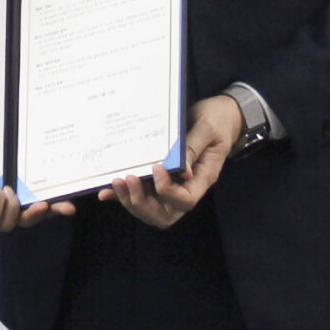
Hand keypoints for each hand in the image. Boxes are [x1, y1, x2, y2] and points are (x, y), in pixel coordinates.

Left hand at [98, 94, 240, 229]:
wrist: (221, 114)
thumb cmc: (218, 119)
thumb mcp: (208, 128)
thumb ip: (193, 148)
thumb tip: (180, 170)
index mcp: (203, 177)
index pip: (185, 201)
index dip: (167, 191)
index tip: (155, 167)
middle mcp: (188, 187)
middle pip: (164, 214)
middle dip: (142, 203)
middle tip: (128, 179)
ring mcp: (173, 185)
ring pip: (151, 209)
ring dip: (131, 200)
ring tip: (116, 181)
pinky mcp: (161, 178)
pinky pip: (143, 194)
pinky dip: (124, 195)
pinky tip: (107, 190)